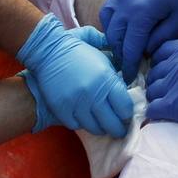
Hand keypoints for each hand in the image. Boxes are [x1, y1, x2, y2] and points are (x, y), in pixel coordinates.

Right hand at [18, 14, 134, 136]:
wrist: (47, 50)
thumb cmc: (76, 49)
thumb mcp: (102, 51)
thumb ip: (117, 64)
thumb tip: (130, 76)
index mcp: (107, 80)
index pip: (125, 108)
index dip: (128, 114)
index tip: (126, 115)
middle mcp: (93, 94)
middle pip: (113, 124)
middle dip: (118, 128)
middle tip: (119, 128)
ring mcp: (77, 104)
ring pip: (95, 128)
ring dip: (101, 128)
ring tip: (102, 124)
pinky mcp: (62, 110)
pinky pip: (77, 126)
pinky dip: (81, 123)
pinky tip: (84, 117)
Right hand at [100, 0, 177, 80]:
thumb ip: (164, 37)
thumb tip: (148, 50)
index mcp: (140, 14)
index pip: (129, 47)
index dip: (129, 65)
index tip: (129, 79)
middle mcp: (124, 2)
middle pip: (114, 36)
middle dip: (119, 53)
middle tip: (126, 67)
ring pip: (107, 20)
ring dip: (113, 36)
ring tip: (124, 47)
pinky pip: (109, 5)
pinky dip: (112, 19)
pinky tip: (123, 24)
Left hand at [146, 17, 177, 140]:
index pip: (161, 51)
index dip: (163, 60)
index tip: (170, 69)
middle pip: (154, 72)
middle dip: (159, 79)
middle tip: (169, 89)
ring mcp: (175, 86)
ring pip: (151, 91)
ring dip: (157, 97)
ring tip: (167, 103)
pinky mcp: (176, 108)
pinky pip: (153, 109)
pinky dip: (155, 113)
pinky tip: (164, 115)